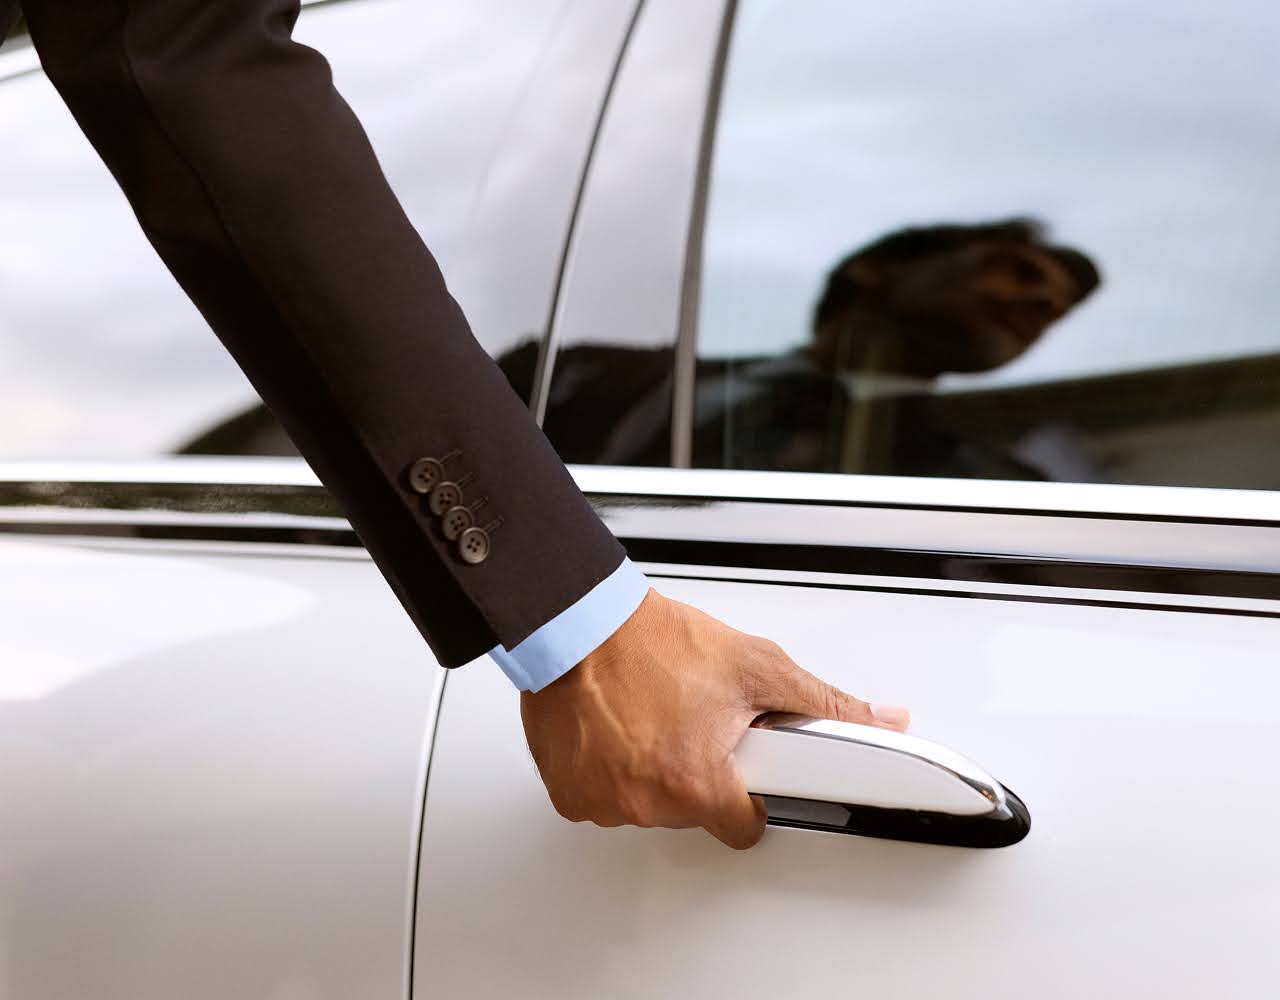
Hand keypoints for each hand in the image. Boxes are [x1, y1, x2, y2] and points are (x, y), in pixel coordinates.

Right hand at [520, 588, 909, 848]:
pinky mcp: (568, 793)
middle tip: (693, 722)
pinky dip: (609, 770)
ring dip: (652, 771)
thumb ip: (824, 705)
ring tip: (653, 717)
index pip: (745, 826)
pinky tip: (617, 728)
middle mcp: (647, 801)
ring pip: (646, 805)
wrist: (581, 622)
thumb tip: (882, 720)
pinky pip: (601, 797)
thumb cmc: (653, 642)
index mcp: (697, 782)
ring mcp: (602, 800)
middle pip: (694, 812)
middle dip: (699, 772)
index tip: (742, 770)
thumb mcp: (755, 666)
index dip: (749, 793)